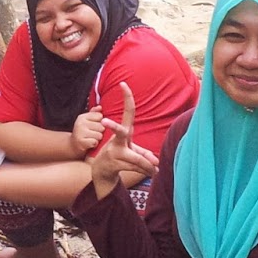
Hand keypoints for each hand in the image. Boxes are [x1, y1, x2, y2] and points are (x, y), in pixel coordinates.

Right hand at [69, 105, 105, 156]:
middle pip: (101, 126)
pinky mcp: (81, 142)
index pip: (100, 116)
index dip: (100, 122)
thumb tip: (100, 107)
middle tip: (92, 134)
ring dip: (97, 139)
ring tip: (91, 138)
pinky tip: (89, 144)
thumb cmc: (83, 132)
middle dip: (99, 131)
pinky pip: (95, 142)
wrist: (72, 145)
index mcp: (82, 117)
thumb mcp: (86, 121)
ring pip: (99, 135)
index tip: (94, 126)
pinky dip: (94, 144)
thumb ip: (94, 113)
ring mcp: (80, 133)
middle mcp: (80, 123)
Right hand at [91, 83, 157, 197]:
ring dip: (148, 166)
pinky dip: (146, 171)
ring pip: (138, 158)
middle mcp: (117, 140)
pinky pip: (136, 167)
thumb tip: (156, 162)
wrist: (101, 172)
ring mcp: (113, 152)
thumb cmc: (119, 157)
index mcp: (124, 132)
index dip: (126, 98)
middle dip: (112, 126)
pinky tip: (151, 173)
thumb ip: (145, 154)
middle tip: (104, 122)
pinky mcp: (114, 164)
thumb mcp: (132, 151)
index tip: (123, 84)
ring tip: (156, 170)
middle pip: (119, 131)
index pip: (127, 112)